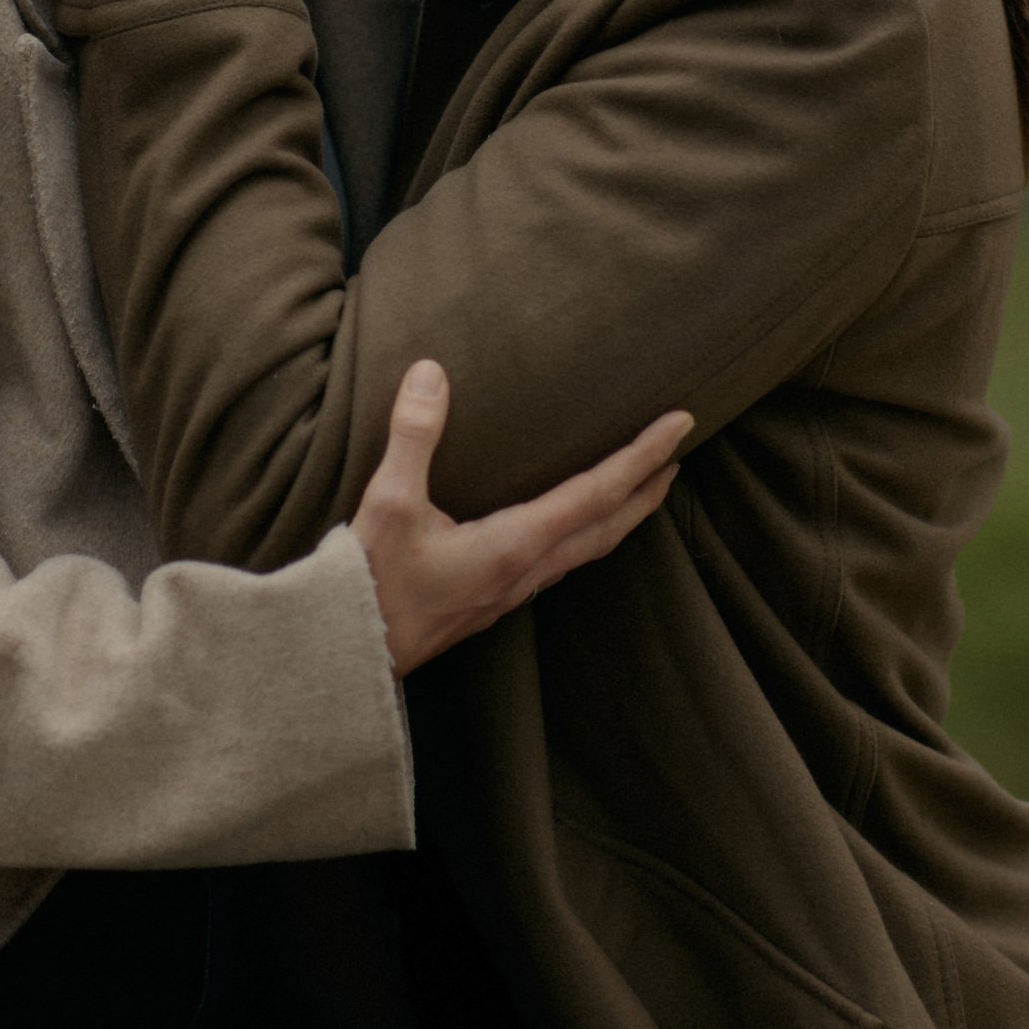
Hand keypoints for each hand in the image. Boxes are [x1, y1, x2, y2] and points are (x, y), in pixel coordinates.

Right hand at [349, 362, 691, 676]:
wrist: (348, 655)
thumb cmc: (369, 584)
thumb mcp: (388, 503)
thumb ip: (413, 436)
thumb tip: (431, 373)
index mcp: (515, 545)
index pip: (597, 493)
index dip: (642, 456)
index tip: (680, 425)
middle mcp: (525, 571)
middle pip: (607, 527)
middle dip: (647, 488)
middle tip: (677, 452)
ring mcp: (511, 591)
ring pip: (588, 548)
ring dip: (622, 513)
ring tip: (640, 485)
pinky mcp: (493, 599)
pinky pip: (560, 561)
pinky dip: (587, 533)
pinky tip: (571, 524)